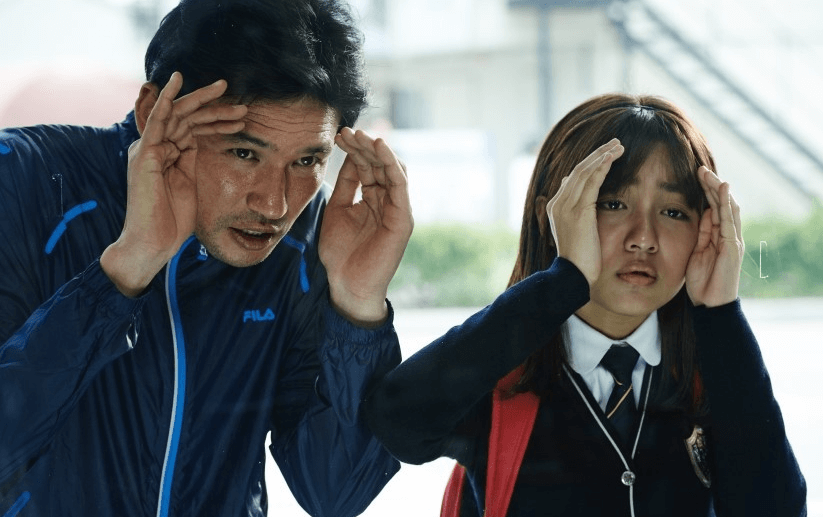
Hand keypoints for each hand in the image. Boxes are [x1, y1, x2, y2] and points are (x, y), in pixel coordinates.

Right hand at [101, 72, 246, 296]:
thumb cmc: (171, 221)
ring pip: (177, 114)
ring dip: (203, 102)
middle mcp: (155, 147)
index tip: (242, 121)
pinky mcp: (146, 154)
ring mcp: (149, 149)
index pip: (192, 128)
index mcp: (166, 154)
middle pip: (187, 117)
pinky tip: (177, 81)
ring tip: (225, 90)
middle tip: (242, 103)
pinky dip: (166, 99)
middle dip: (215, 108)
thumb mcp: (189, 184)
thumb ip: (190, 161)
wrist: (153, 243)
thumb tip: (201, 141)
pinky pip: (156, 120)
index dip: (217, 122)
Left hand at [320, 128, 412, 326]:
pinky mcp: (402, 218)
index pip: (367, 166)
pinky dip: (392, 164)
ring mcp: (397, 209)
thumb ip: (346, 184)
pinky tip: (380, 148)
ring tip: (361, 135)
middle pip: (380, 164)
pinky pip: (400, 185)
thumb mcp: (338, 210)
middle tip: (348, 131)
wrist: (347, 286)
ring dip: (378, 150)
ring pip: (393, 169)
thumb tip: (349, 154)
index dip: (355, 149)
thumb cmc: (341, 253)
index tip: (339, 135)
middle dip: (364, 145)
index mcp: (372, 198)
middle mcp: (387, 201)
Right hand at [546, 138, 623, 284]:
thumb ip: (576, 209)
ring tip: (618, 145)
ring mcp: (565, 206)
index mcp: (557, 206)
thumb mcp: (577, 231)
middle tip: (616, 143)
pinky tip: (613, 157)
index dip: (591, 163)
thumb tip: (572, 186)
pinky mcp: (578, 211)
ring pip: (584, 171)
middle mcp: (558, 203)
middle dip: (598, 154)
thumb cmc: (581, 259)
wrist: (573, 276)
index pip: (575, 177)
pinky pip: (590, 181)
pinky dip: (602, 166)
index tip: (608, 154)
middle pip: (579, 169)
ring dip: (602, 155)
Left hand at [685, 166, 743, 306]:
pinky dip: (726, 203)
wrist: (710, 304)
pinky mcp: (733, 246)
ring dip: (718, 188)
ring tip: (708, 173)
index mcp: (719, 236)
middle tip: (699, 168)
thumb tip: (704, 212)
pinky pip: (729, 220)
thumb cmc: (702, 282)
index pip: (714, 207)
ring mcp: (733, 239)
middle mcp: (728, 235)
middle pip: (722, 203)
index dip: (706, 192)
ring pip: (727, 207)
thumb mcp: (696, 252)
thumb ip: (701, 233)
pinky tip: (723, 188)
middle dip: (711, 185)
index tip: (694, 176)